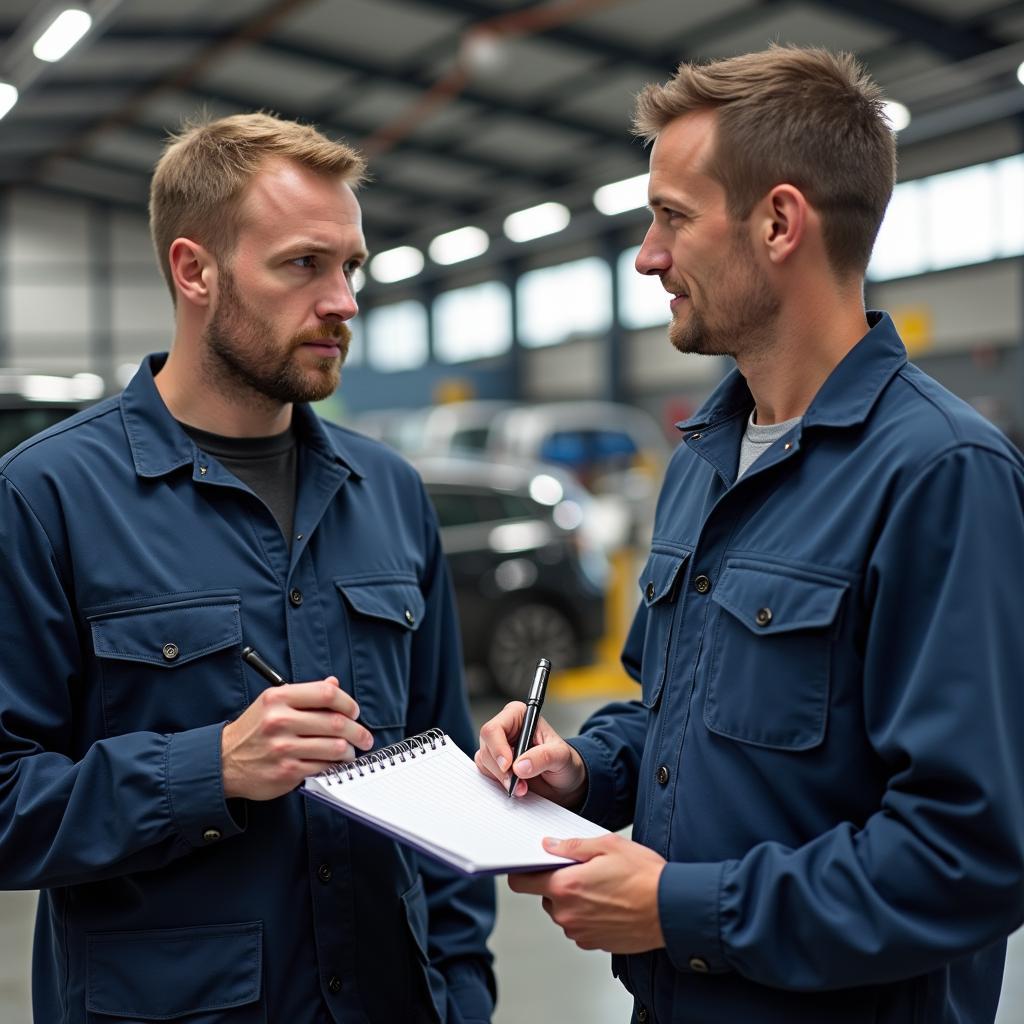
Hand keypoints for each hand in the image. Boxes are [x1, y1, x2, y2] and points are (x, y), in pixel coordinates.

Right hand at [221, 677, 372, 799]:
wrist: (224, 761)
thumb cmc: (254, 730)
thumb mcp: (273, 703)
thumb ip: (305, 694)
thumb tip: (334, 683)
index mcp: (279, 697)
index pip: (327, 693)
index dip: (348, 702)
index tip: (354, 711)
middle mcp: (280, 720)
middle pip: (336, 722)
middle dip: (358, 731)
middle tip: (365, 737)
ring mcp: (283, 748)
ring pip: (335, 747)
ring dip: (349, 751)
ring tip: (350, 752)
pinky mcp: (286, 771)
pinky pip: (323, 767)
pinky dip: (334, 767)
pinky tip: (334, 764)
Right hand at [475, 701, 586, 806]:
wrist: (564, 782)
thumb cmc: (564, 761)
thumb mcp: (561, 756)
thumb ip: (543, 757)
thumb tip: (520, 766)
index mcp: (519, 716)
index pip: (495, 728)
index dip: (498, 747)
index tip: (508, 766)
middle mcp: (505, 729)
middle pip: (487, 746)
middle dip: (501, 769)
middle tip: (518, 783)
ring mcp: (498, 747)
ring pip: (484, 761)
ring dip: (502, 778)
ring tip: (523, 787)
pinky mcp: (494, 764)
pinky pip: (485, 773)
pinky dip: (499, 783)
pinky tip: (516, 787)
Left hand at [509, 834, 666, 952]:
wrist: (671, 909)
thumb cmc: (644, 876)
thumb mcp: (607, 846)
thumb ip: (572, 846)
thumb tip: (550, 845)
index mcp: (565, 886)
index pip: (522, 883)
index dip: (523, 872)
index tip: (529, 866)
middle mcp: (567, 913)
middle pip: (546, 896)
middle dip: (559, 883)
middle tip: (585, 870)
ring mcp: (580, 932)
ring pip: (564, 911)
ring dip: (576, 900)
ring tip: (604, 886)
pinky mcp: (594, 943)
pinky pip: (580, 926)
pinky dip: (589, 915)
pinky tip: (610, 903)